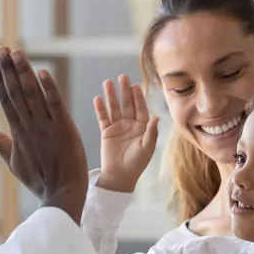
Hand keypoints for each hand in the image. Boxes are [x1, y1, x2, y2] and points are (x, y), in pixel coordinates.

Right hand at [0, 47, 88, 223]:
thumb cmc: (40, 181)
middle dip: (8, 69)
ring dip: (24, 72)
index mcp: (18, 133)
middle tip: (2, 49)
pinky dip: (49, 88)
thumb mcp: (15, 164)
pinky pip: (55, 104)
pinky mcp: (64, 129)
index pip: (7, 101)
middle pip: (16, 92)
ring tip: (17, 53)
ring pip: (32, 94)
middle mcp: (29, 126)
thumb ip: (0, 144)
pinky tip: (42, 71)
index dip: (0, 80)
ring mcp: (46, 127)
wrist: (62, 195)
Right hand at [93, 74, 159, 192]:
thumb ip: (151, 132)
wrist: (120, 176)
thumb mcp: (147, 148)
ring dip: (111, 96)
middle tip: (122, 77)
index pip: (140, 108)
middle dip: (125, 91)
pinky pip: (103, 118)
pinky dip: (100, 109)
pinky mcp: (106, 132)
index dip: (138, 97)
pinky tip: (98, 99)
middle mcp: (130, 124)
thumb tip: (156, 118)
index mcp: (142, 127)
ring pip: (114, 108)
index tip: (136, 86)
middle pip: (127, 104)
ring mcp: (117, 127)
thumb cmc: (136, 164)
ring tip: (107, 82)